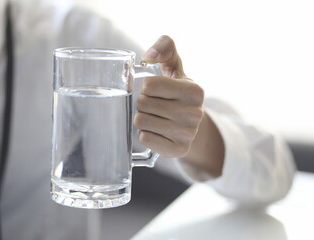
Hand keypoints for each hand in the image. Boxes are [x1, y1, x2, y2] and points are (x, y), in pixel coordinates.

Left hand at [134, 35, 204, 157]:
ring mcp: (188, 134)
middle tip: (157, 106)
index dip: (148, 88)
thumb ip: (165, 48)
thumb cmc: (176, 93)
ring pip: (141, 121)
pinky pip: (144, 138)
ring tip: (158, 118)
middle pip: (143, 104)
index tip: (159, 92)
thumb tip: (149, 54)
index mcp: (195, 91)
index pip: (149, 85)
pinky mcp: (178, 150)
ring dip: (144, 119)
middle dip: (144, 103)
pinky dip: (146, 134)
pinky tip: (158, 131)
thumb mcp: (174, 68)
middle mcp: (195, 113)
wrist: (190, 125)